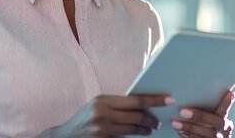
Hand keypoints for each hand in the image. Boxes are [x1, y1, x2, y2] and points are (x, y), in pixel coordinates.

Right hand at [45, 94, 173, 137]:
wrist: (66, 136)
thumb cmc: (85, 119)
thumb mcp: (97, 106)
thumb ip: (116, 105)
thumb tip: (141, 104)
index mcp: (103, 100)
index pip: (135, 100)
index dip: (154, 101)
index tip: (169, 100)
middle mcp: (102, 113)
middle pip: (136, 115)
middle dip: (151, 119)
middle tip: (158, 122)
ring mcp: (102, 128)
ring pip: (133, 128)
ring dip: (145, 129)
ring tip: (151, 129)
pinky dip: (135, 136)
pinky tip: (141, 134)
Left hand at [172, 91, 234, 137]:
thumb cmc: (203, 129)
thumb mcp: (207, 120)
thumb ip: (204, 111)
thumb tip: (189, 95)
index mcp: (225, 122)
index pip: (225, 110)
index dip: (227, 103)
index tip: (230, 93)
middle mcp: (224, 131)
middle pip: (217, 122)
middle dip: (200, 115)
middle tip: (183, 111)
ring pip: (208, 134)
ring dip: (190, 128)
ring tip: (175, 123)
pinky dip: (188, 136)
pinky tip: (179, 131)